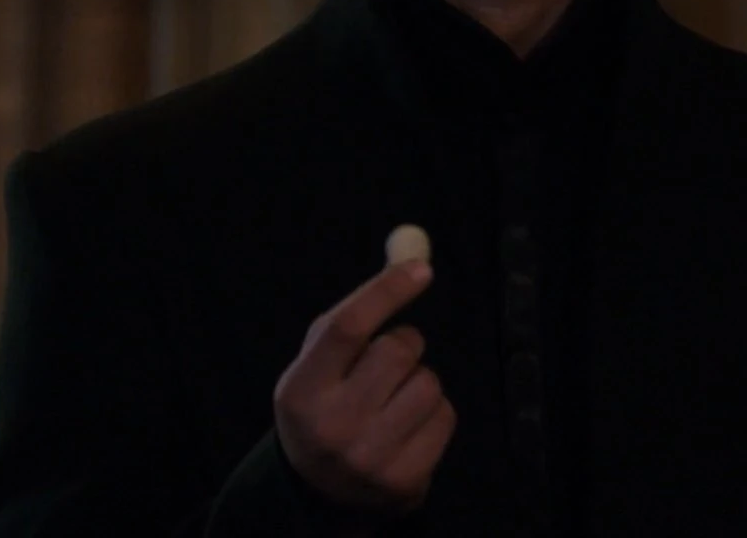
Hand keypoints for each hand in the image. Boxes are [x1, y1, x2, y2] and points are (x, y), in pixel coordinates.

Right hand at [273, 260, 456, 516]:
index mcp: (300, 390)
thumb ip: (359, 308)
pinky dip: (435, 413)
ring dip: (421, 381)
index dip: (386, 291)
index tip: (421, 269)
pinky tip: (408, 428)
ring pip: (429, 382)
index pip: (347, 327)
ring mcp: (369, 457)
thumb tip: (412, 253)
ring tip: (394, 401)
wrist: (319, 492)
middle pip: (397, 350)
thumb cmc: (325, 405)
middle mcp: (331, 426)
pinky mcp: (404, 480)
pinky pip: (446, 415)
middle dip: (403, 344)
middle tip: (388, 363)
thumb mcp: (319, 362)